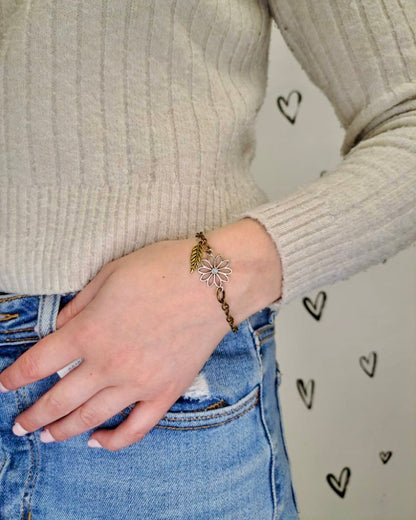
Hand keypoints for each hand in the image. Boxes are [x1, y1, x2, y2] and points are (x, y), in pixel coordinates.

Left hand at [0, 218, 281, 450]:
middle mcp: (108, 364)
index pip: (38, 363)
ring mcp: (138, 383)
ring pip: (90, 419)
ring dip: (63, 431)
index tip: (4, 386)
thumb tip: (61, 327)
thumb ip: (79, 305)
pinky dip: (114, 441)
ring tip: (48, 437)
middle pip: (59, 400)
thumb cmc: (162, 269)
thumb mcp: (109, 275)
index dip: (15, 378)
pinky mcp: (165, 392)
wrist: (215, 281)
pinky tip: (98, 442)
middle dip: (33, 415)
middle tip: (20, 425)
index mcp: (89, 332)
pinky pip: (136, 428)